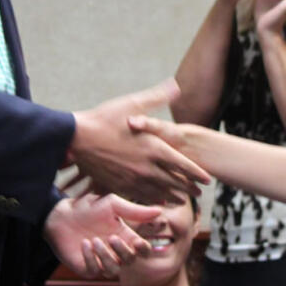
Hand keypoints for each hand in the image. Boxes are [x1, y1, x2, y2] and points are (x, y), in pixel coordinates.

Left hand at [43, 192, 161, 277]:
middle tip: (112, 237)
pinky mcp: (87, 268)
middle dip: (123, 251)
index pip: (142, 250)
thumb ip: (135, 211)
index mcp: (126, 237)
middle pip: (130, 261)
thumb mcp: (112, 205)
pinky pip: (95, 271)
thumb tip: (160, 211)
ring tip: (94, 240)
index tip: (139, 242)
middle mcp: (116, 252)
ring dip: (106, 257)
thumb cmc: (88, 208)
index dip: (144, 249)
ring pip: (113, 271)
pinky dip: (91, 259)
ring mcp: (102, 262)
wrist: (62, 215)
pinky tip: (84, 245)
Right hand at [69, 79, 210, 203]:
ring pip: (159, 193)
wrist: (76, 139)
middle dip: (189, 187)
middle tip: (200, 192)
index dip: (197, 173)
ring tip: (182, 199)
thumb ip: (157, 97)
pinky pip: (141, 197)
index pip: (183, 165)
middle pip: (175, 182)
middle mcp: (147, 167)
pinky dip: (153, 199)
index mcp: (154, 148)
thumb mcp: (133, 104)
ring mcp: (133, 179)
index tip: (208, 179)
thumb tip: (176, 85)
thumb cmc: (104, 118)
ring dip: (173, 196)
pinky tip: (156, 201)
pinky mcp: (119, 185)